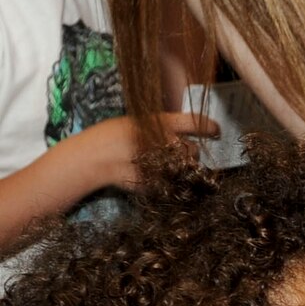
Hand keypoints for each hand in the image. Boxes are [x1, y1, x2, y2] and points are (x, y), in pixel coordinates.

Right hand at [80, 111, 217, 190]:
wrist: (87, 159)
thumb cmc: (109, 137)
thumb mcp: (134, 122)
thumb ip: (159, 126)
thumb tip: (185, 132)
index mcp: (155, 122)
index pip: (192, 122)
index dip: (209, 126)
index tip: (217, 130)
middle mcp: (160, 141)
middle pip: (193, 150)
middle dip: (191, 154)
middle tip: (183, 155)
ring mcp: (157, 163)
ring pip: (185, 168)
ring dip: (183, 169)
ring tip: (166, 165)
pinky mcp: (153, 182)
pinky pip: (171, 184)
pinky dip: (168, 183)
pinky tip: (156, 177)